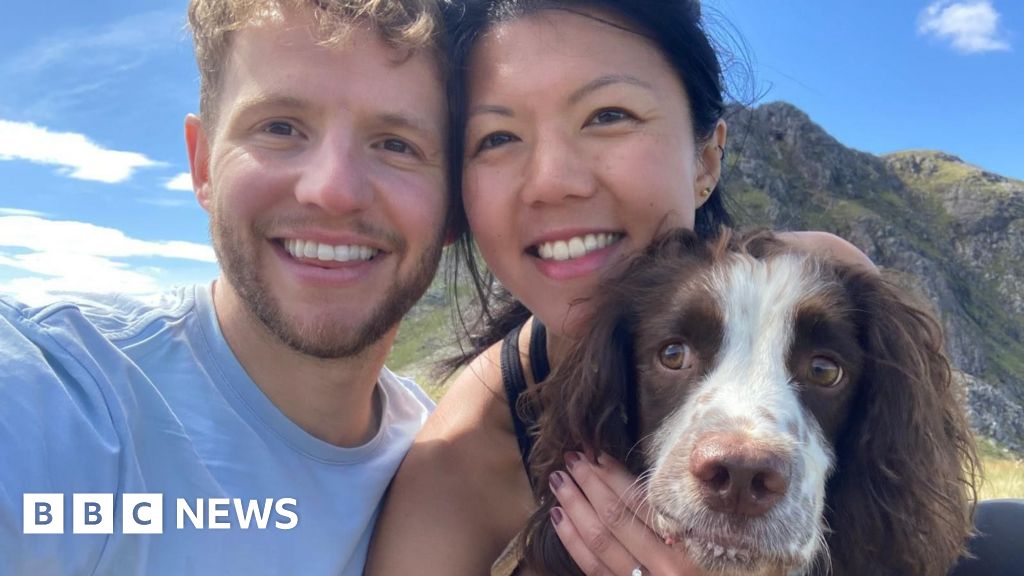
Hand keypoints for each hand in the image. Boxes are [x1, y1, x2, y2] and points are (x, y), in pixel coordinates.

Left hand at [548, 452, 702, 575]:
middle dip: (589, 484)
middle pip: (616, 518)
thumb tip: (631, 481)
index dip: (615, 477)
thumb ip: (677, 519)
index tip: (597, 455)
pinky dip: (572, 539)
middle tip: (572, 457)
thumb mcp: (706, 544)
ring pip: (599, 540)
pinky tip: (558, 517)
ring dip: (575, 506)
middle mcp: (665, 567)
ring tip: (559, 481)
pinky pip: (591, 566)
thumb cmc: (713, 571)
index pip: (643, 504)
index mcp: (689, 548)